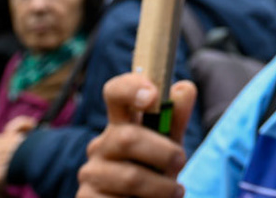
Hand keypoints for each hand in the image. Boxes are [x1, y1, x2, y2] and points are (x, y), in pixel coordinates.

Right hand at [77, 73, 195, 197]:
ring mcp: (91, 172)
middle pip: (128, 138)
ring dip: (161, 187)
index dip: (131, 88)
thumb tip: (184, 88)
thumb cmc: (155, 170)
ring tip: (174, 192)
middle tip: (180, 163)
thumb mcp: (169, 144)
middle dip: (164, 152)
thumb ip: (176, 118)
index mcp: (121, 123)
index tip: (153, 95)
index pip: (115, 92)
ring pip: (130, 177)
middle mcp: (101, 144)